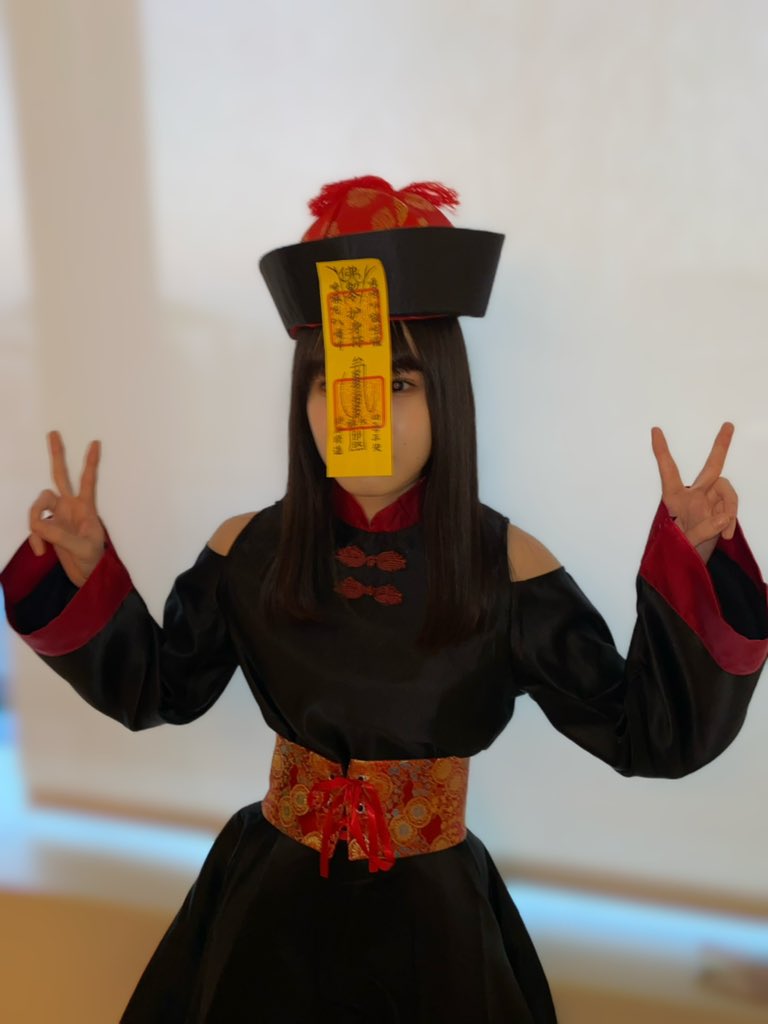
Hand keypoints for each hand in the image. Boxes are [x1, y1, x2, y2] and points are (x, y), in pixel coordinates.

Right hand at [28, 430, 105, 586]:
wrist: (87, 576)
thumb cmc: (93, 560)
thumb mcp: (82, 548)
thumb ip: (61, 535)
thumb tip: (39, 524)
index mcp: (86, 508)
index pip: (88, 481)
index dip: (91, 462)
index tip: (97, 443)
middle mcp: (70, 506)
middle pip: (60, 475)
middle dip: (57, 455)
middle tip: (54, 433)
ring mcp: (58, 515)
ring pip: (39, 504)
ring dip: (35, 523)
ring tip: (42, 546)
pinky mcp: (48, 527)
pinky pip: (34, 526)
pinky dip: (34, 539)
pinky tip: (41, 552)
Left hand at [651, 422, 736, 561]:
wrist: (690, 569)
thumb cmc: (678, 554)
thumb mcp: (685, 544)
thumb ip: (702, 530)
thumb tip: (723, 517)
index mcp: (675, 498)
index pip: (668, 470)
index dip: (661, 451)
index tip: (655, 430)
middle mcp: (693, 496)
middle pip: (711, 467)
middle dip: (721, 446)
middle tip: (728, 425)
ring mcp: (709, 503)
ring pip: (727, 492)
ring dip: (730, 509)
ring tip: (723, 532)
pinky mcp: (720, 512)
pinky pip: (731, 508)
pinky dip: (731, 521)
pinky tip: (725, 537)